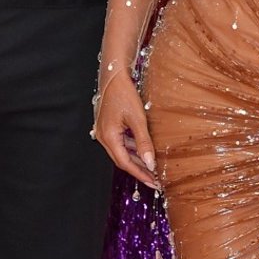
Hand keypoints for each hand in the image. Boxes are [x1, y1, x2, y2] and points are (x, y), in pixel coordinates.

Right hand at [92, 68, 158, 187]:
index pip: (125, 163)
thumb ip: (144, 142)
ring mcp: (105, 131)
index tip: (153, 182)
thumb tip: (150, 163)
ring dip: (136, 160)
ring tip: (151, 167)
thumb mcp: (138, 119)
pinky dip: (132, 149)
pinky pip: (121, 143)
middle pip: (122, 160)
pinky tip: (143, 151)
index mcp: (108, 137)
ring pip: (122, 152)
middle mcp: (104, 137)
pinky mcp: (109, 126)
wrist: (114, 76)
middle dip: (139, 170)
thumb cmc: (124, 94)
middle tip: (154, 179)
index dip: (140, 174)